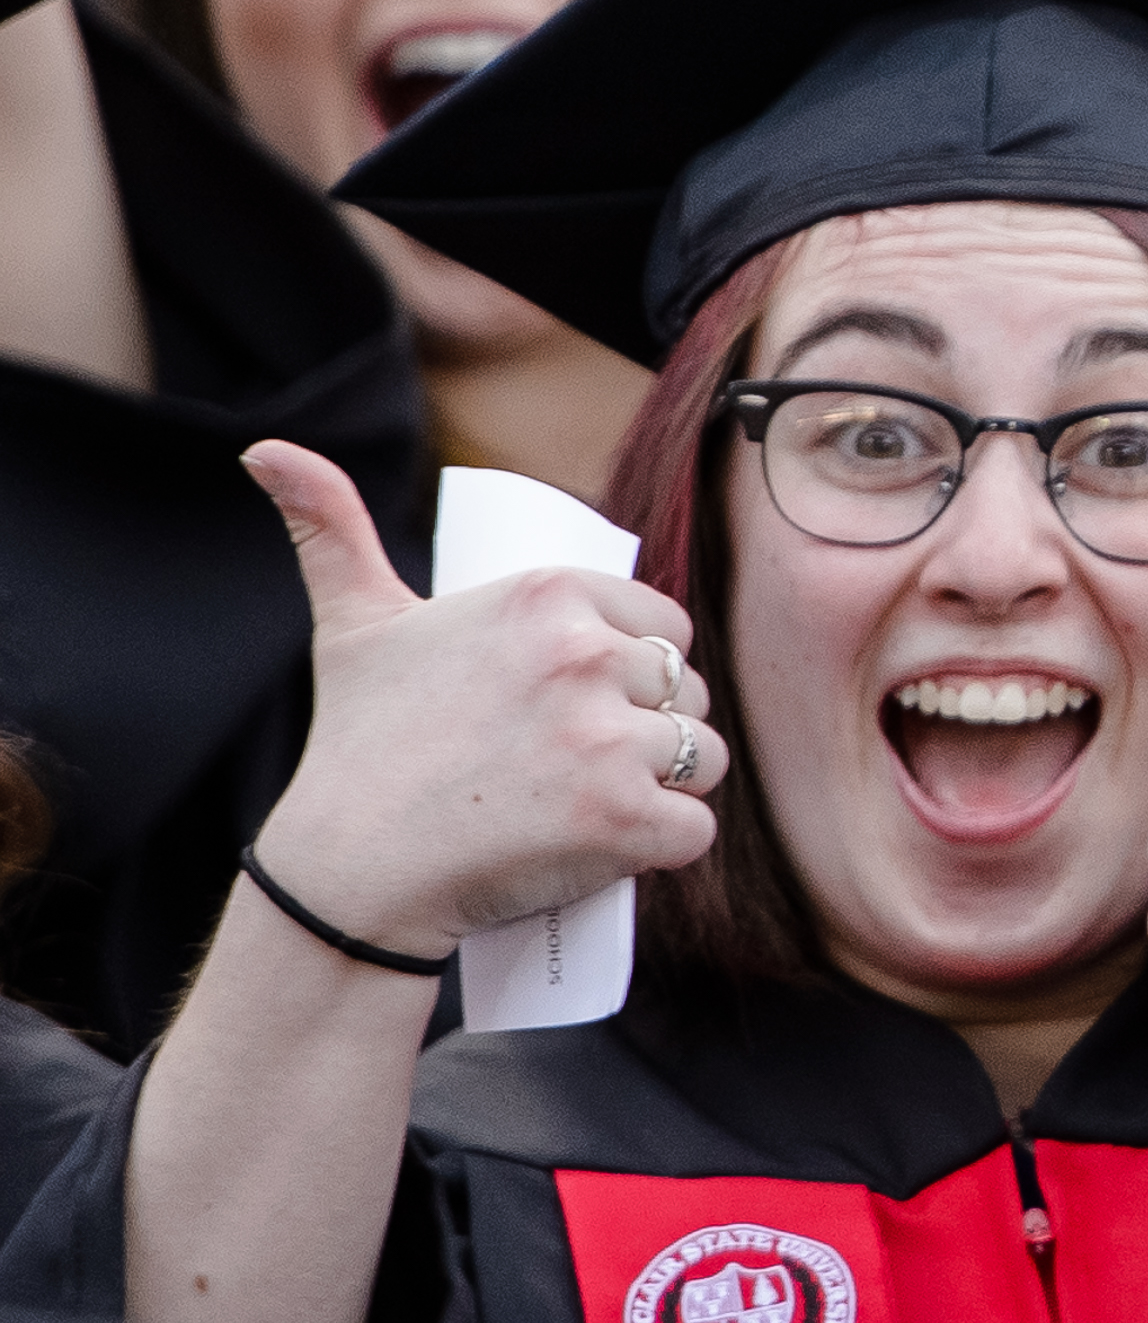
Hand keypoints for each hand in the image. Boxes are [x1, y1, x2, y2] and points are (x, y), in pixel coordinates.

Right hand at [237, 440, 722, 952]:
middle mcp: (586, 655)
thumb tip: (268, 452)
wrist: (347, 869)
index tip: (583, 702)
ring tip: (595, 800)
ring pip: (703, 757)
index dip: (639, 671)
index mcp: (548, 596)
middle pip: (688, 691)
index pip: (664, 626)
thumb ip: (329, 527)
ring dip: (671, 786)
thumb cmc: (357, 745)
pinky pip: (696, 828)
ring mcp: (609, 739)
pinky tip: (615, 845)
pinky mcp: (626, 818)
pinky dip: (667, 846)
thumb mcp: (353, 623)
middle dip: (654, 728)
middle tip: (580, 763)